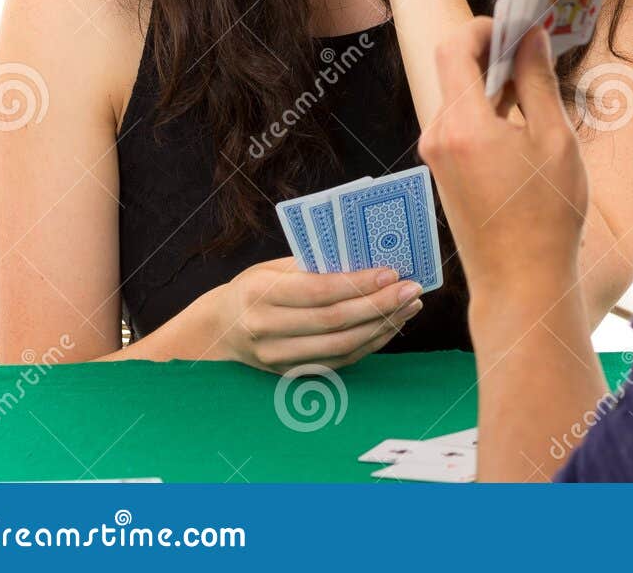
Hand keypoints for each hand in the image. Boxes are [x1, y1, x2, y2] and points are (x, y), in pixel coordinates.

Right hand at [194, 257, 424, 372]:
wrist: (220, 329)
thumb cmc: (256, 288)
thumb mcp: (274, 268)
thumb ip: (315, 265)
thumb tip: (370, 258)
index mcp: (260, 294)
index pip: (319, 291)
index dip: (359, 284)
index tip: (392, 273)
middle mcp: (266, 329)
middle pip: (334, 321)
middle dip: (380, 305)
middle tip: (412, 289)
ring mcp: (277, 358)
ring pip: (341, 346)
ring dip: (382, 326)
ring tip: (409, 306)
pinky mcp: (291, 374)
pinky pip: (340, 362)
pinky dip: (370, 344)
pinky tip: (391, 325)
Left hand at [420, 16, 587, 299]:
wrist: (521, 283)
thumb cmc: (546, 216)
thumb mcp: (554, 139)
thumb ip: (538, 81)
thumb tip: (533, 37)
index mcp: (463, 125)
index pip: (454, 48)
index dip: (484, 28)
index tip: (518, 26)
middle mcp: (438, 136)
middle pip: (455, 71)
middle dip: (494, 54)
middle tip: (537, 51)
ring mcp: (436, 156)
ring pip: (459, 98)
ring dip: (492, 85)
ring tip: (535, 91)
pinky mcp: (442, 172)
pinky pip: (459, 124)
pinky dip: (486, 112)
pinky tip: (521, 124)